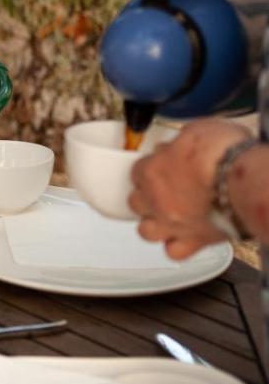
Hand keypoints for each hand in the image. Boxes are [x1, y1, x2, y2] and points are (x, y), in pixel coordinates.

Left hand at [128, 120, 252, 258]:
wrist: (246, 180)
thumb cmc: (225, 153)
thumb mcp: (195, 131)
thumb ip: (178, 142)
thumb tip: (174, 146)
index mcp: (151, 171)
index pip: (136, 172)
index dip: (149, 170)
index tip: (159, 168)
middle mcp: (156, 200)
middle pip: (136, 203)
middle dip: (147, 198)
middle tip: (163, 193)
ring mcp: (172, 223)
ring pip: (146, 231)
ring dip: (155, 225)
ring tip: (169, 219)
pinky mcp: (194, 241)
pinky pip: (174, 252)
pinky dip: (178, 246)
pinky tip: (187, 238)